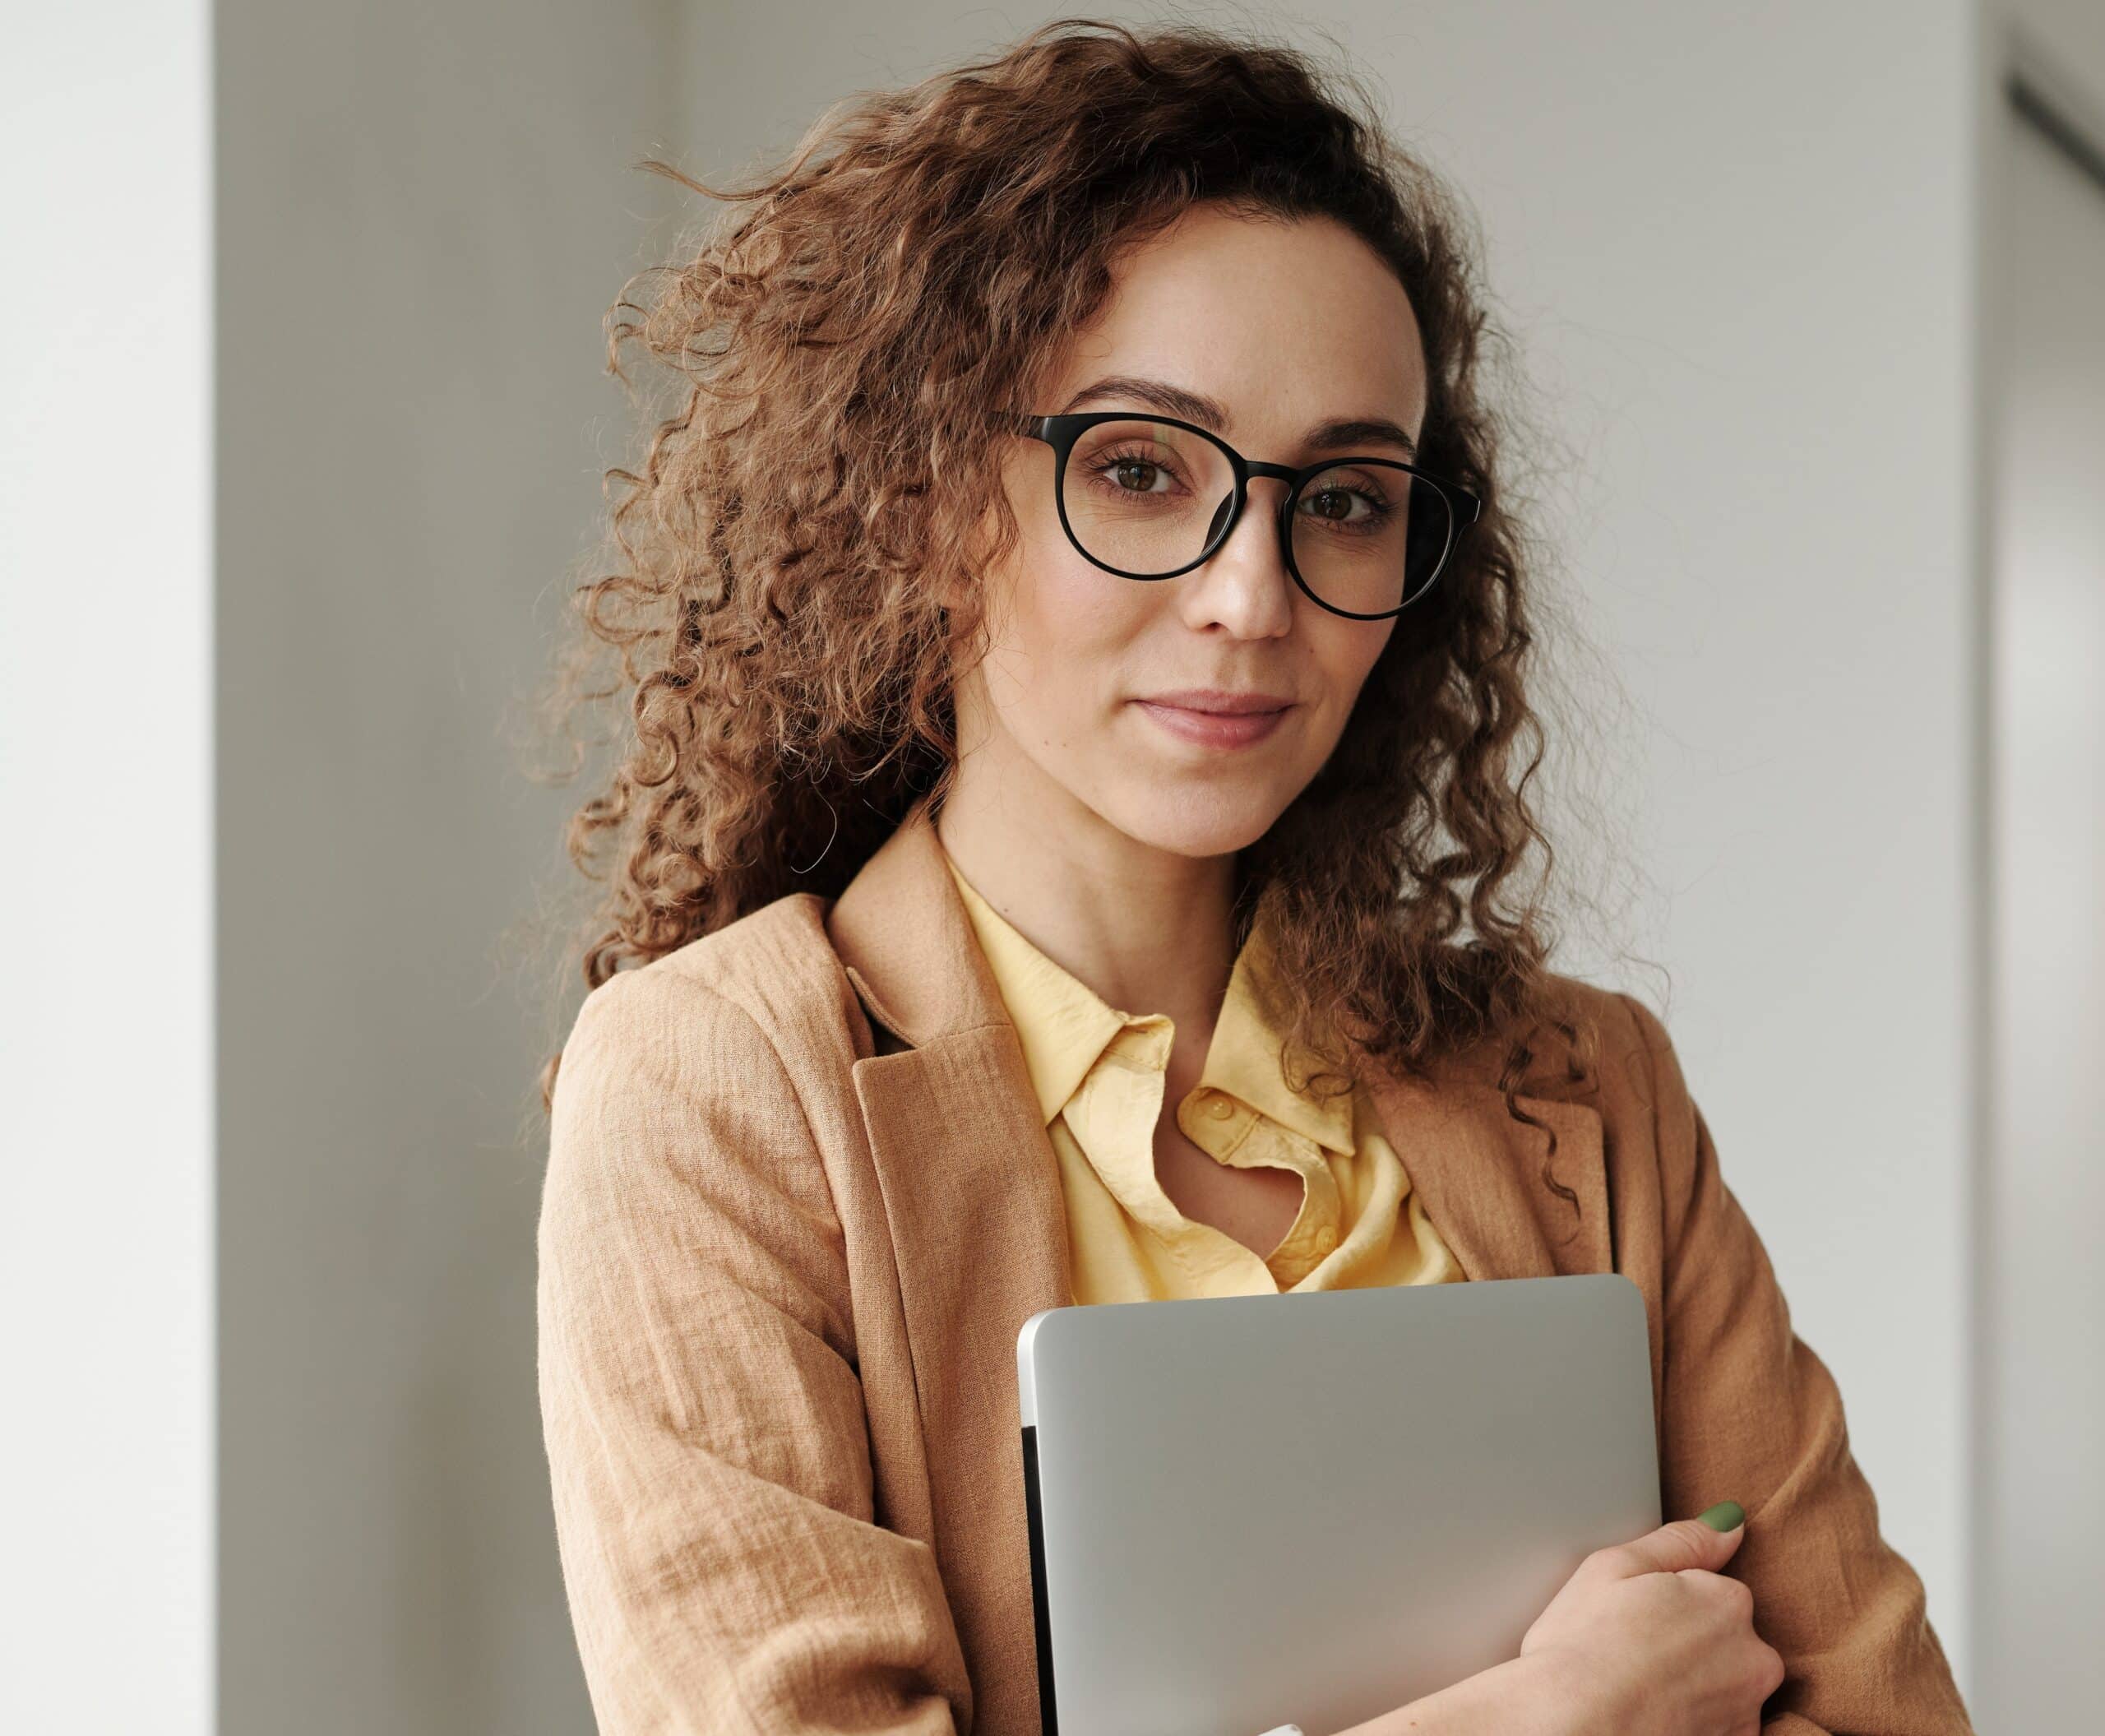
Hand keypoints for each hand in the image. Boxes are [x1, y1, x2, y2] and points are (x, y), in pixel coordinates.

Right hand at [1514, 1502, 1785, 1735]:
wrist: (1569, 1731)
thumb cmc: (1582, 1650)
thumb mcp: (1614, 1567)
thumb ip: (1681, 1540)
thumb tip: (1730, 1522)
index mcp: (1726, 1603)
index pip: (1713, 1592)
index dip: (1667, 1604)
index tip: (1632, 1621)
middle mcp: (1753, 1661)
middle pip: (1728, 1642)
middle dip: (1691, 1647)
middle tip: (1633, 1657)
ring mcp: (1746, 1715)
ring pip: (1724, 1690)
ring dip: (1694, 1690)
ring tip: (1639, 1693)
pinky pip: (1718, 1729)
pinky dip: (1692, 1725)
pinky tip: (1651, 1719)